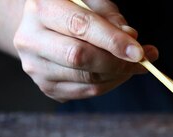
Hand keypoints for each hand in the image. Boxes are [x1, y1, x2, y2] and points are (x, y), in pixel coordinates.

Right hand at [13, 0, 158, 101]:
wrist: (41, 29)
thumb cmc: (72, 11)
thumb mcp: (90, 3)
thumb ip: (111, 17)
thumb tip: (131, 39)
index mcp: (40, 8)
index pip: (80, 26)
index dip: (112, 40)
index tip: (139, 51)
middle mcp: (30, 39)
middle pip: (80, 57)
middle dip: (117, 61)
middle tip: (142, 60)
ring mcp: (35, 67)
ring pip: (87, 79)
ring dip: (118, 75)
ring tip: (133, 65)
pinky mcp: (47, 87)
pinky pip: (87, 92)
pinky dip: (110, 84)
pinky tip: (118, 73)